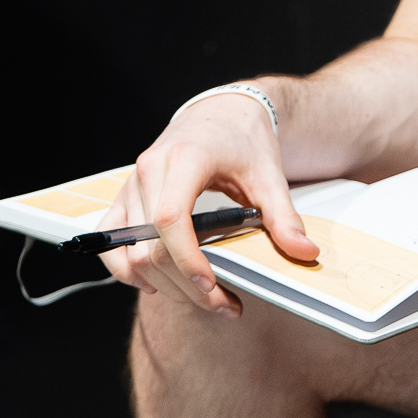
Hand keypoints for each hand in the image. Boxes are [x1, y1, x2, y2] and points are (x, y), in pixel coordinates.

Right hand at [99, 94, 318, 315]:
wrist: (221, 113)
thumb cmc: (243, 140)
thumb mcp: (269, 175)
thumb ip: (283, 216)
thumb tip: (305, 253)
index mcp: (183, 159)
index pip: (170, 218)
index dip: (186, 259)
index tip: (210, 286)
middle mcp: (149, 170)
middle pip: (149, 244)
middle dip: (183, 284)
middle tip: (222, 304)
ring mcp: (132, 184)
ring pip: (129, 250)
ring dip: (161, 283)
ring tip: (200, 298)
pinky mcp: (125, 197)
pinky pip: (112, 241)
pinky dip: (128, 269)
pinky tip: (157, 284)